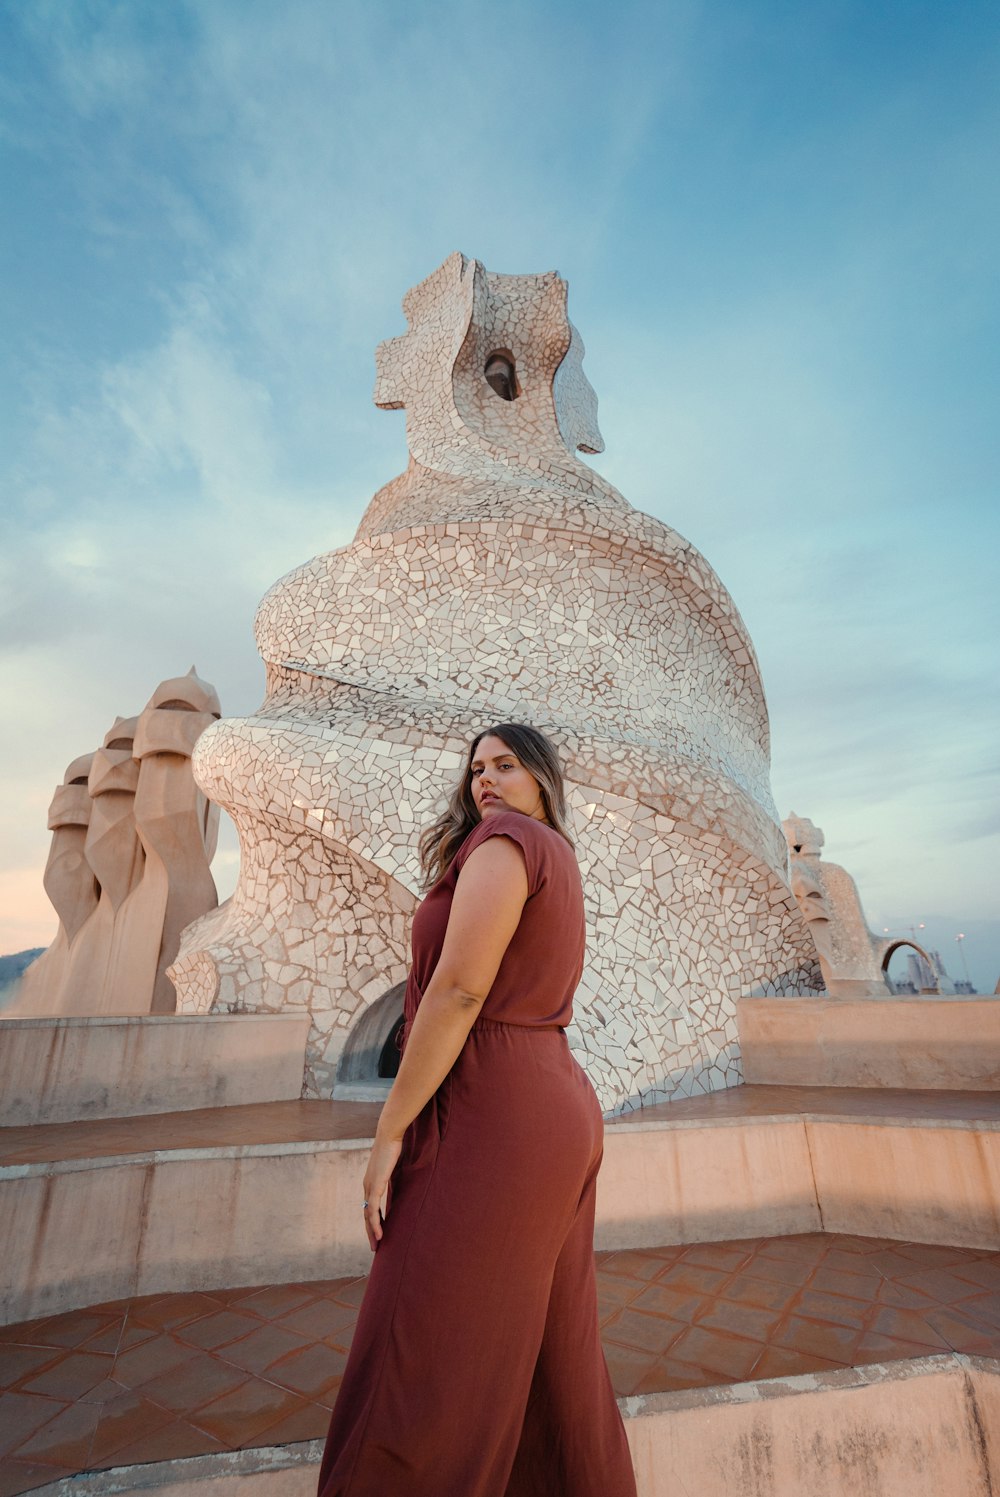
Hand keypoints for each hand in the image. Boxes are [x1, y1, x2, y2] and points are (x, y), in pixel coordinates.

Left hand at [362, 1133, 402, 1250]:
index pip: (370, 1206)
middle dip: (370, 1231)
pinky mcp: (375, 1186)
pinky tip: (379, 1234)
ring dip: (371, 1232)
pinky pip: (373, 1210)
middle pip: (366, 1214)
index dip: (373, 1221)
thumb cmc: (393, 1146)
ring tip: (376, 1245)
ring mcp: (369, 1186)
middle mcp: (367, 1186)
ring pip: (368, 1215)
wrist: (389, 1135)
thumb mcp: (394, 1165)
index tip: (378, 1233)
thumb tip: (402, 1180)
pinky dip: (375, 1223)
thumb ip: (394, 1175)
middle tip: (374, 1246)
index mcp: (371, 1182)